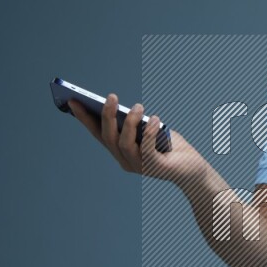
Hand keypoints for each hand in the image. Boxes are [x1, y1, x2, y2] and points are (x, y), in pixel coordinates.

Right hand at [68, 93, 204, 184]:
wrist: (193, 170)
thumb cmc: (171, 146)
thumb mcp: (152, 130)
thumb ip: (138, 123)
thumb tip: (127, 110)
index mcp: (121, 151)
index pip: (98, 134)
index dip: (84, 118)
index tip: (72, 101)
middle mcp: (126, 160)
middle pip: (108, 138)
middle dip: (107, 116)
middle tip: (111, 96)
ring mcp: (139, 166)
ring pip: (124, 143)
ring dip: (130, 123)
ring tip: (139, 107)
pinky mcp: (155, 168)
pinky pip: (147, 149)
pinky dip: (150, 132)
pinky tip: (156, 119)